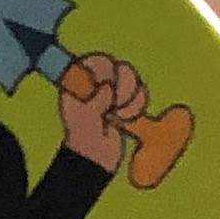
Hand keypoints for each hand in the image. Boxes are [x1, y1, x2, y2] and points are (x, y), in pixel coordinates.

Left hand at [58, 52, 147, 173]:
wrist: (96, 157)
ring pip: (130, 78)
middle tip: (116, 101)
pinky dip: (137, 104)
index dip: (105, 70)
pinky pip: (139, 93)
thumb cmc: (83, 137)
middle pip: (116, 66)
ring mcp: (111, 92)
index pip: (95, 62)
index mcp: (79, 83)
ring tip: (121, 113)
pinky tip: (127, 117)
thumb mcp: (85, 117)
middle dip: (122, 84)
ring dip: (131, 96)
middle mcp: (95, 84)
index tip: (107, 86)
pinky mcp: (125, 103)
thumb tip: (108, 86)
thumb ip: (96, 99)